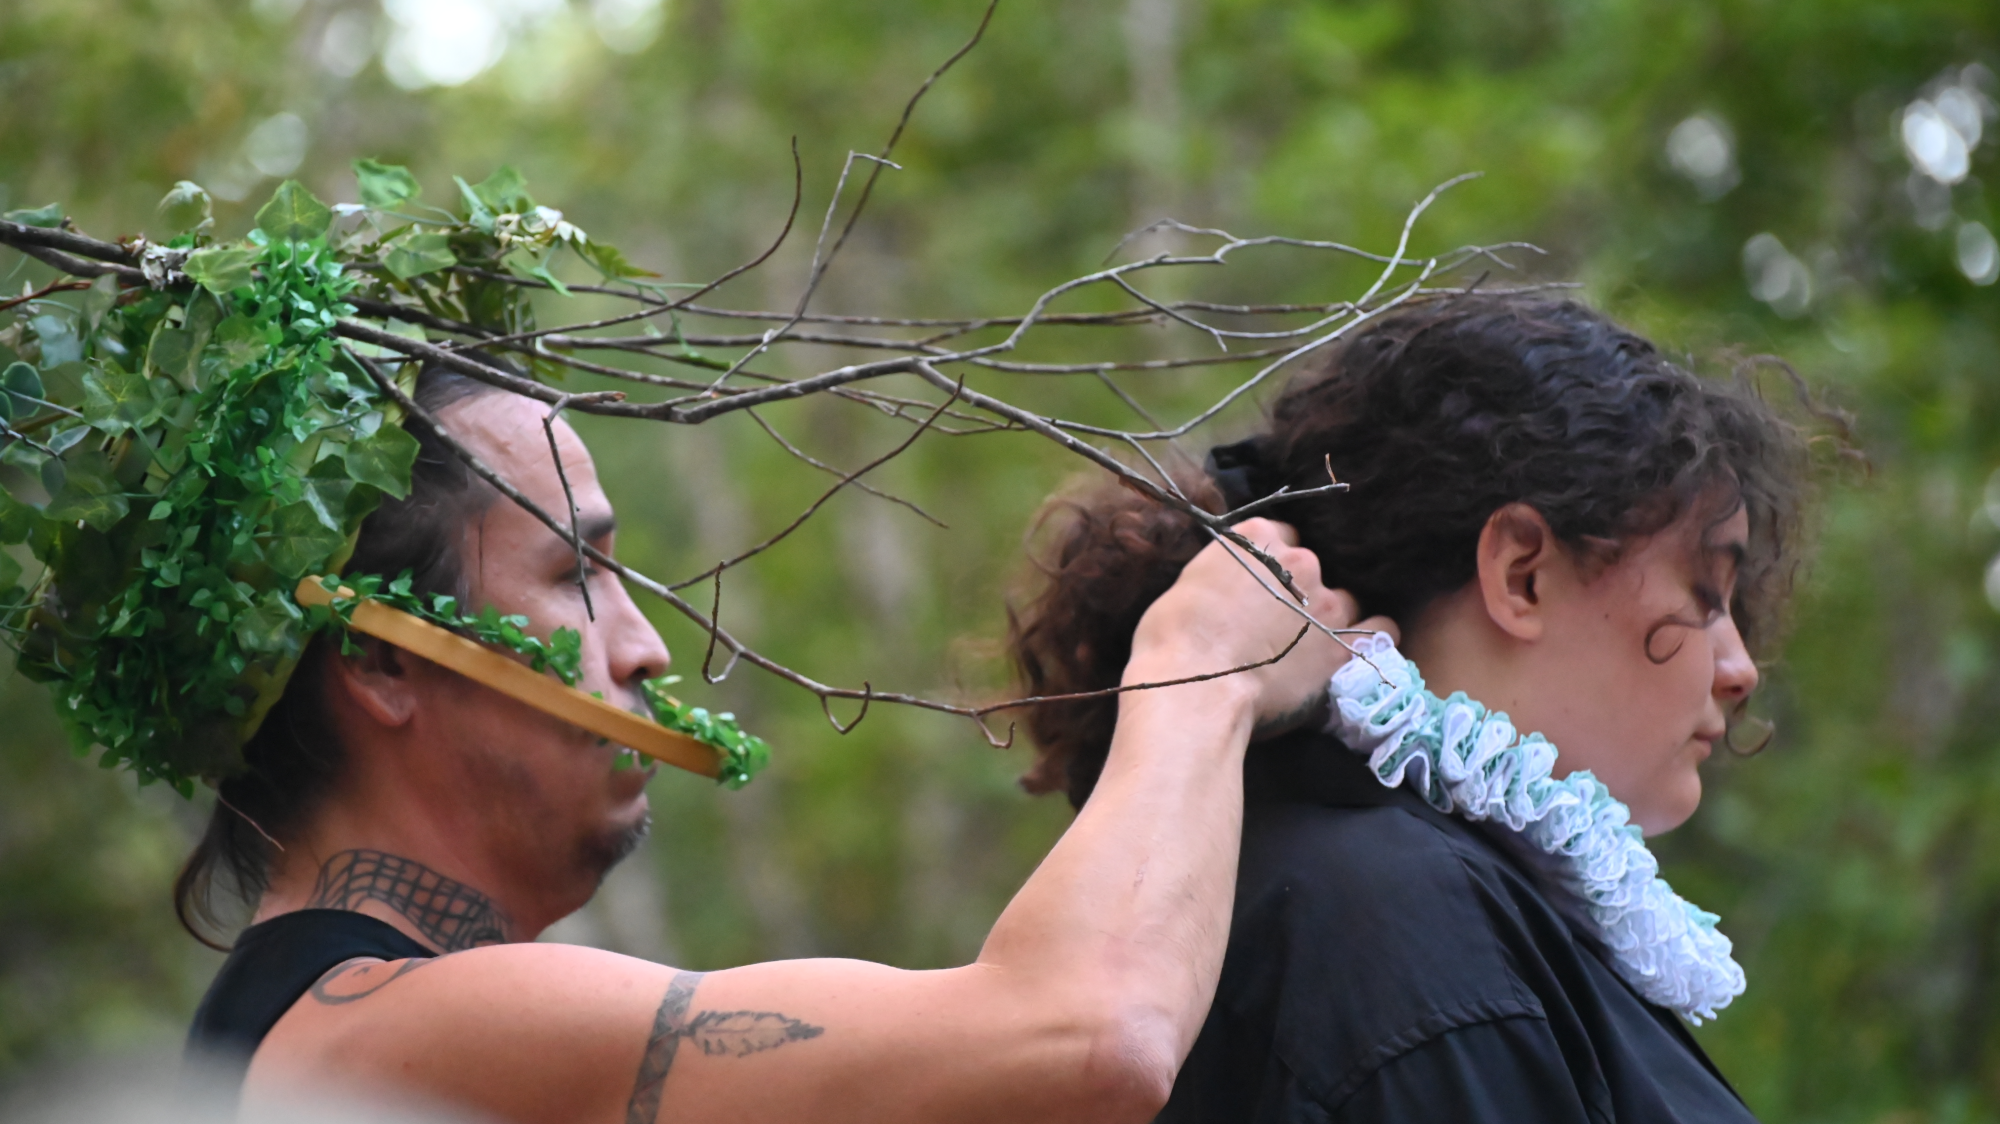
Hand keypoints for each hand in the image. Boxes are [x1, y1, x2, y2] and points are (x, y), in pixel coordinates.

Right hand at [1125, 518, 1398, 738]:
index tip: (1259, 588)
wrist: (1196, 688)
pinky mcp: (1345, 646)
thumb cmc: (1172, 640)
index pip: (1278, 536)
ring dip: (1329, 616)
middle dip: (1297, 591)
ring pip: (1344, 599)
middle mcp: (1300, 560)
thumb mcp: (1187, 586)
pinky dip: (1370, 636)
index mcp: (1257, 537)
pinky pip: (1381, 629)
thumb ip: (1221, 575)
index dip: (1268, 566)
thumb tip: (1226, 587)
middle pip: (1311, 567)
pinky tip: (1353, 648)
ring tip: (1309, 644)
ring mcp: (1327, 602)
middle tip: (1276, 623)